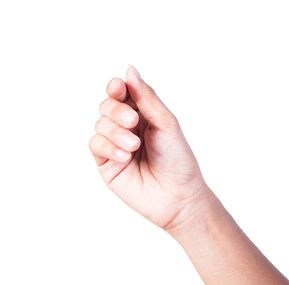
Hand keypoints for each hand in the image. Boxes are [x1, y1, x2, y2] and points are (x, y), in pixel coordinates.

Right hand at [89, 65, 206, 230]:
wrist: (177, 196)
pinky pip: (95, 145)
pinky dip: (108, 147)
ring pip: (99, 124)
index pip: (122, 93)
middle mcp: (127, 128)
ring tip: (134, 146)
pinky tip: (125, 157)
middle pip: (107, 106)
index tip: (119, 88)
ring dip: (115, 132)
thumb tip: (129, 69)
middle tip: (133, 122)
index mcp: (143, 115)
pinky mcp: (106, 163)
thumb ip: (146, 98)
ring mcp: (116, 145)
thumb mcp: (165, 123)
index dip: (117, 88)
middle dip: (117, 111)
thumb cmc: (177, 159)